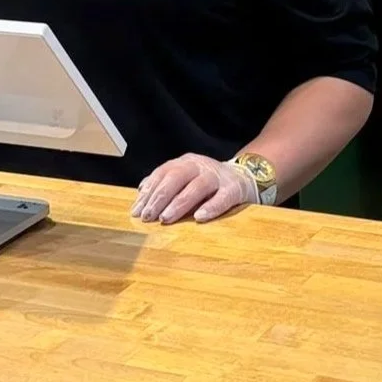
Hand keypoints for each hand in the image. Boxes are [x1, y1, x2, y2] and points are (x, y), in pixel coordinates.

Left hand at [130, 153, 258, 223]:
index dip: (148, 192)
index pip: (162, 174)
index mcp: (184, 163)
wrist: (244, 177)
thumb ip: (165, 183)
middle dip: (159, 198)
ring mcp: (217, 176)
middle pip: (176, 178)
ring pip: (196, 187)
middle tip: (148, 216)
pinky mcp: (234, 188)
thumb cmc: (208, 182)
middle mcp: (199, 166)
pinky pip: (222, 197)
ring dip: (179, 203)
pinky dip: (211, 207)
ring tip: (166, 218)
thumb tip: (141, 192)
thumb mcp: (185, 178)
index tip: (137, 211)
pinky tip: (199, 218)